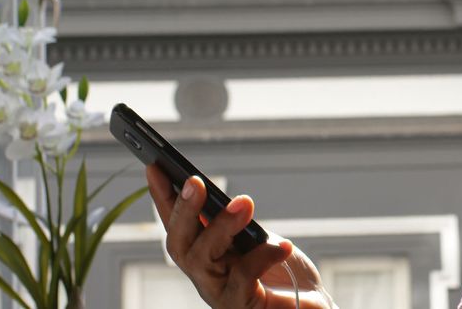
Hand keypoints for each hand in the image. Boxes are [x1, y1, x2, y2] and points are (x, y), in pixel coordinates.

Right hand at [146, 164, 334, 308]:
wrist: (307, 305)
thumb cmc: (280, 271)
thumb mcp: (255, 238)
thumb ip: (236, 221)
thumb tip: (224, 197)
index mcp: (205, 255)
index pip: (177, 224)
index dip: (162, 198)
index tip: (154, 166)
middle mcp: (205, 276)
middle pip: (179, 245)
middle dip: (184, 210)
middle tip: (195, 181)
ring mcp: (220, 294)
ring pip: (202, 259)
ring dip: (220, 226)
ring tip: (244, 203)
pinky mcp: (242, 305)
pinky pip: (244, 277)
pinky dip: (264, 256)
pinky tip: (283, 245)